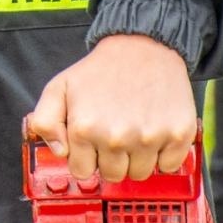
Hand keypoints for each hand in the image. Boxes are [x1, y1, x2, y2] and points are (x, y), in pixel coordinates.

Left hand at [27, 34, 196, 182]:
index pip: (82, 171)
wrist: (142, 47)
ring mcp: (149, 138)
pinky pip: (169, 166)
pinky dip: (163, 155)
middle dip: (110, 159)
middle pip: (112, 175)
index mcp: (85, 128)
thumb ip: (45, 121)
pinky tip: (154, 132)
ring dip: (136, 158)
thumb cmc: (99, 70)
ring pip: (140, 174)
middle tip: (113, 134)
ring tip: (133, 130)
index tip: (92, 144)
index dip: (86, 158)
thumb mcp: (58, 88)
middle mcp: (116, 137)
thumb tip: (59, 152)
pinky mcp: (177, 135)